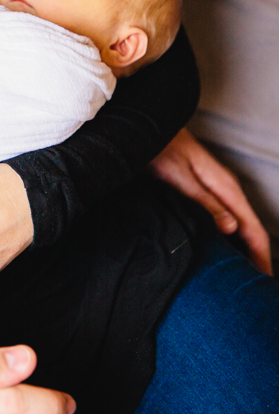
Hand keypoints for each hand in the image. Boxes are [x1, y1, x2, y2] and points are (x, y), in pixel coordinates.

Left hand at [150, 128, 271, 273]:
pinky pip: (227, 217)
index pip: (253, 228)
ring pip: (239, 223)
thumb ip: (206, 202)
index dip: (261, 254)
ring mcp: (217, 189)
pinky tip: (223, 247)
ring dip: (244, 247)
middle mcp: (227, 189)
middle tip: (257, 283)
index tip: (265, 278)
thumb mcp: (182, 179)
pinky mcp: (206, 190)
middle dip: (256, 255)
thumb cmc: (163, 152)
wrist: (149, 130)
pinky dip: (231, 235)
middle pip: (250, 228)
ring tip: (243, 272)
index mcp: (227, 188)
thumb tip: (233, 228)